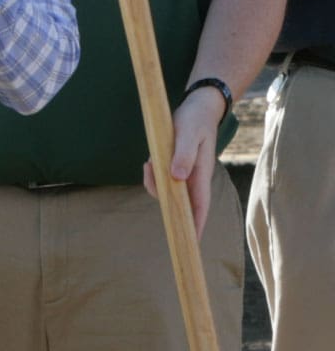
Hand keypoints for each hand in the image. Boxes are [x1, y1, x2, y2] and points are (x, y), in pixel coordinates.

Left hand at [141, 85, 225, 236]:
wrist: (197, 107)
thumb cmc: (195, 121)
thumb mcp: (188, 134)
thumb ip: (183, 155)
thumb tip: (177, 178)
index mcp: (200, 175)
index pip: (200, 207)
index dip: (195, 226)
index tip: (190, 244)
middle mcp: (192, 178)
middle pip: (180, 204)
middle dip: (164, 202)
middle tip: (150, 177)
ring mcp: (183, 174)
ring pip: (166, 191)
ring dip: (154, 182)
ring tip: (150, 162)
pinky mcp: (173, 166)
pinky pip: (160, 179)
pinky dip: (152, 174)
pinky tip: (150, 161)